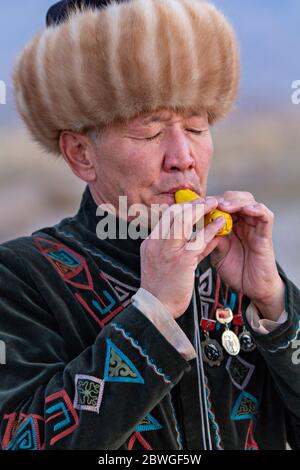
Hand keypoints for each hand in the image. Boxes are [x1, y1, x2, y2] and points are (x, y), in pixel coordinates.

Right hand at [140, 197, 224, 318]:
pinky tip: (221, 226)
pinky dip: (211, 230)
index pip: (167, 216)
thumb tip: (203, 235)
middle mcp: (156, 242)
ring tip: (217, 205)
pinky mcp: (180, 261)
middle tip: (210, 201)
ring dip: (203, 210)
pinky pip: (198, 239)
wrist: (157, 310)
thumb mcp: (167, 263)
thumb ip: (184, 248)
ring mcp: (167, 250)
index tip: (198, 205)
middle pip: (175, 213)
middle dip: (194, 204)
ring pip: (184, 220)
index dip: (185, 207)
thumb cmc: (163, 288)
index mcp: (150, 242)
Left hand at [209, 191, 284, 320]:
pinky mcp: (266, 234)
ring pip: (249, 202)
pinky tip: (246, 209)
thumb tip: (199, 223)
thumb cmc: (235, 270)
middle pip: (235, 198)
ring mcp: (255, 227)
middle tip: (210, 203)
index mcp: (231, 224)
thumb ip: (211, 237)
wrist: (251, 289)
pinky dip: (257, 209)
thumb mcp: (217, 251)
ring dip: (236, 201)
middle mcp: (244, 222)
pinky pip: (266, 215)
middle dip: (221, 198)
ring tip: (223, 206)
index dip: (210, 201)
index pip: (222, 203)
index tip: (197, 203)